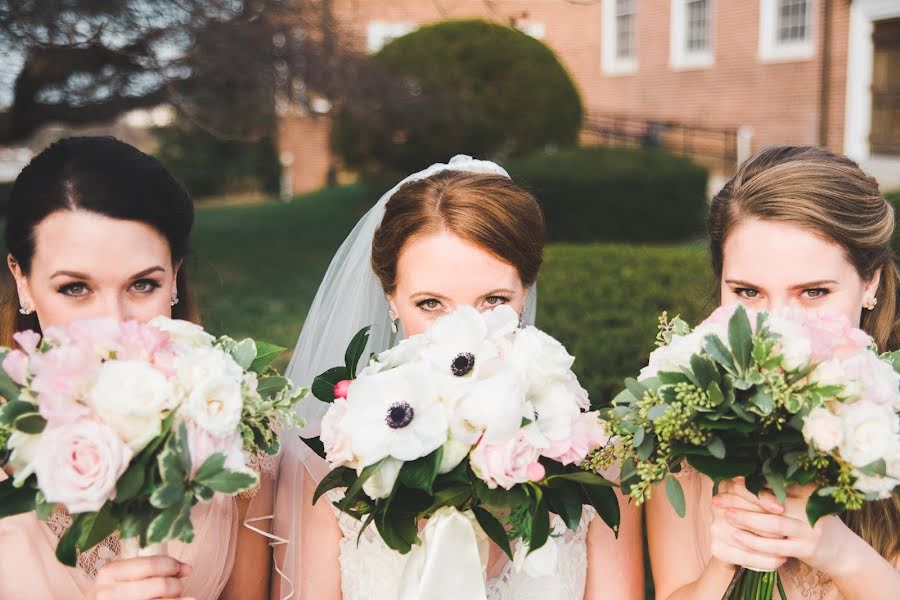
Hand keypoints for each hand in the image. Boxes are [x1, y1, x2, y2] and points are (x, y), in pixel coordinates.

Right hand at [88, 555, 194, 599]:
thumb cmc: (114, 593)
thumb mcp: (122, 576)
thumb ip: (148, 568)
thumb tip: (186, 569)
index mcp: (110, 573)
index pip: (151, 564)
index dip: (173, 565)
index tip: (184, 569)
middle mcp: (109, 593)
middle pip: (161, 585)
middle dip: (176, 585)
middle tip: (177, 587)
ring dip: (174, 598)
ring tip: (172, 597)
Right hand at [708, 477, 787, 571]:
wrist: (739, 542)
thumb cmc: (757, 512)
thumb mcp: (761, 498)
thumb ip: (768, 492)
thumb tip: (786, 491)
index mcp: (725, 486)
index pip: (741, 489)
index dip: (761, 499)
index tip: (780, 509)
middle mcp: (716, 506)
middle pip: (743, 514)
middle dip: (767, 525)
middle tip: (787, 532)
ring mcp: (714, 528)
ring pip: (745, 539)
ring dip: (769, 545)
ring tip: (787, 548)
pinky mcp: (717, 549)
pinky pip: (744, 557)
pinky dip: (764, 560)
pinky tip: (780, 561)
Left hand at [721, 483, 853, 575]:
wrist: (844, 552)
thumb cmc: (813, 522)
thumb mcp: (804, 502)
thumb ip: (782, 490)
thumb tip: (742, 477)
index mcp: (808, 489)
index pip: (774, 482)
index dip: (749, 481)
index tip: (728, 479)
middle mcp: (811, 507)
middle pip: (770, 500)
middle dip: (741, 498)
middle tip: (718, 498)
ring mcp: (810, 529)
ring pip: (772, 523)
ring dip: (746, 519)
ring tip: (724, 515)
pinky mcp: (807, 549)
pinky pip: (775, 546)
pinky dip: (755, 542)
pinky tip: (737, 537)